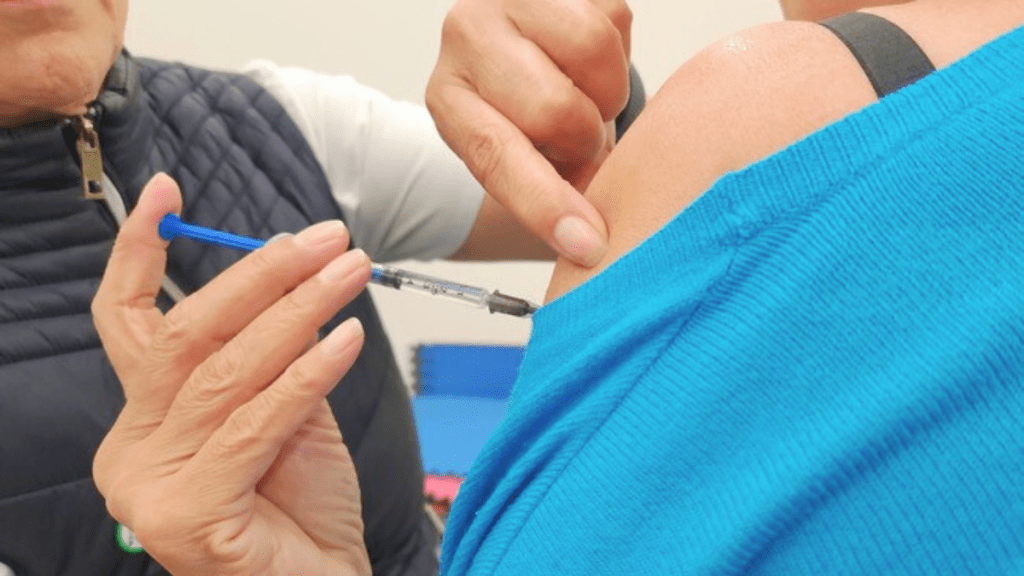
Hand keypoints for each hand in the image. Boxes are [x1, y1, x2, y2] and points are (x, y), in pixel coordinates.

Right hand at [91, 173, 371, 575]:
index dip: (142, 253)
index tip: (166, 191)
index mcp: (143, 420)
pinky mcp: (186, 515)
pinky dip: (307, 374)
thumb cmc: (304, 509)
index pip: (128, 323)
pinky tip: (346, 337)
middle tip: (326, 238)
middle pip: (184, 336)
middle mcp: (131, 449)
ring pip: (225, 372)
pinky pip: (255, 422)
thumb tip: (290, 281)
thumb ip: (273, 355)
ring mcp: (149, 486)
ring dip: (297, 311)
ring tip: (350, 272)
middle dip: (260, 275)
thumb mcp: (287, 413)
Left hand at [426, 0, 631, 266]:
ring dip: (608, 91)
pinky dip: (619, 51)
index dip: (546, 205)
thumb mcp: (520, 152)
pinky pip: (615, 19)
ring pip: (593, 54)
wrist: (529, 38)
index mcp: (449, 99)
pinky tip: (591, 58)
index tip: (586, 245)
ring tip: (587, 93)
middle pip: (555, 108)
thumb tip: (592, 244)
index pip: (496, 157)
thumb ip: (548, 190)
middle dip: (585, 138)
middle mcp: (466, 38)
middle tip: (580, 140)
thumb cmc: (525, 106)